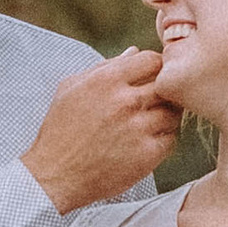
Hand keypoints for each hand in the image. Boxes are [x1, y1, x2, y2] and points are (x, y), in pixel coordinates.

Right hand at [24, 50, 180, 214]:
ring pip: (173, 112)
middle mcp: (125, 101)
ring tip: (147, 124)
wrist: (55, 175)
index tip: (149, 80)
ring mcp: (138, 129)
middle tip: (152, 103)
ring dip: (164, 117)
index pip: (152, 60)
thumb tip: (134, 51)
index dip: (154, 68)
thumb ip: (104, 66)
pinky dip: (162, 140)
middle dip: (162, 92)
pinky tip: (145, 143)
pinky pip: (171, 139)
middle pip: (167, 86)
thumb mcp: (71, 89)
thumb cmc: (60, 130)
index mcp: (106, 80)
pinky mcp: (147, 155)